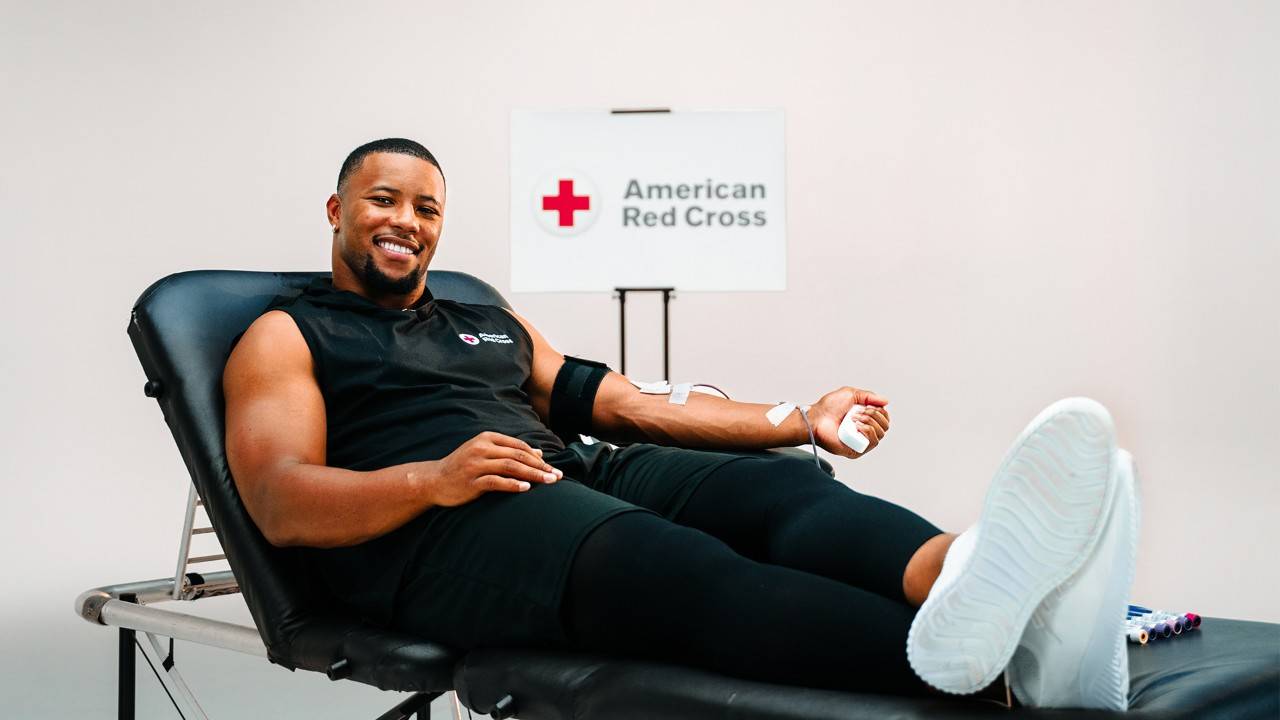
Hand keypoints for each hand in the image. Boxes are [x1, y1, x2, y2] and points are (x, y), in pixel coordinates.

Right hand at [416, 431, 561, 506]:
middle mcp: (482, 448)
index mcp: (487, 438)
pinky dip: (512, 484)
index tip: (552, 468)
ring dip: (533, 475)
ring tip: (549, 482)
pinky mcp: (471, 481)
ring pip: (511, 467)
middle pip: (518, 456)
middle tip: (557, 476)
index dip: (538, 457)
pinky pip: (496, 482)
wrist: (434, 480)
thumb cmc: (463, 466)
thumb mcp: (485, 453)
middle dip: (541, 466)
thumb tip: (539, 452)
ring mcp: (476, 464)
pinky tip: (526, 488)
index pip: (519, 446)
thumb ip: (510, 451)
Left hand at [810, 386, 890, 458]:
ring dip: (870, 422)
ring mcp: (861, 441)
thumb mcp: (851, 394)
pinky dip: (868, 431)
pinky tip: (857, 426)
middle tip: (859, 411)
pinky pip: (872, 443)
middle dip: (875, 415)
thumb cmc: (828, 408)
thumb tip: (886, 402)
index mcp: (865, 419)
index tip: (868, 406)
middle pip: (885, 426)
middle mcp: (864, 431)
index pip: (884, 418)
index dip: (880, 411)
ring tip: (854, 418)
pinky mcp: (856, 450)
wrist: (816, 418)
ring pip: (880, 434)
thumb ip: (869, 396)